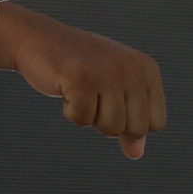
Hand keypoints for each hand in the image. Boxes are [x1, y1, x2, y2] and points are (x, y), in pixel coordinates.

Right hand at [12, 17, 168, 158]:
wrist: (36, 39)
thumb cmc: (78, 69)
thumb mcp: (112, 92)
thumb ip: (129, 121)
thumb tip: (137, 154)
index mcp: (147, 69)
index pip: (156, 123)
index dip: (130, 125)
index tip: (111, 103)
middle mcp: (133, 68)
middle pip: (135, 129)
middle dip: (110, 124)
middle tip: (93, 98)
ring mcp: (107, 71)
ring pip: (110, 128)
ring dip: (90, 117)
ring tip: (80, 91)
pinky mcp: (81, 77)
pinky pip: (82, 119)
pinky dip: (70, 111)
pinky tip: (65, 87)